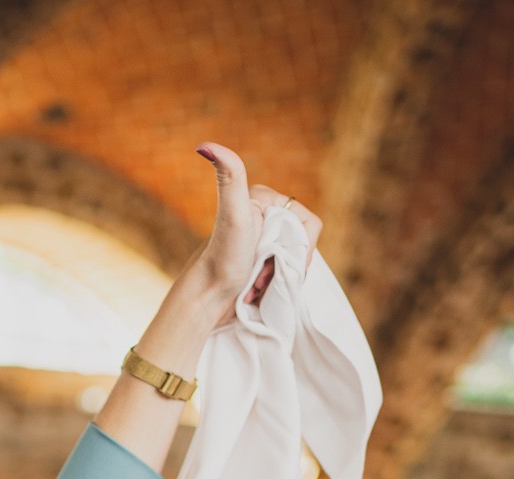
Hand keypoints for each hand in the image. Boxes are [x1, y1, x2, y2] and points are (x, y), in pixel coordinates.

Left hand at [182, 143, 322, 322]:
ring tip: (256, 284)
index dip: (301, 248)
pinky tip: (257, 288)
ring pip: (294, 258)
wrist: (205, 299)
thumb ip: (230, 177)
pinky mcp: (258, 260)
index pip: (308, 223)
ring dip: (280, 277)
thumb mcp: (232, 216)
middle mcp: (262, 214)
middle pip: (302, 242)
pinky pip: (285, 270)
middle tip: (262, 276)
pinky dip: (276, 283)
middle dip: (287, 265)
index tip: (280, 263)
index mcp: (262, 198)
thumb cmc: (221, 259)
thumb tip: (204, 145)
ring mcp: (260, 239)